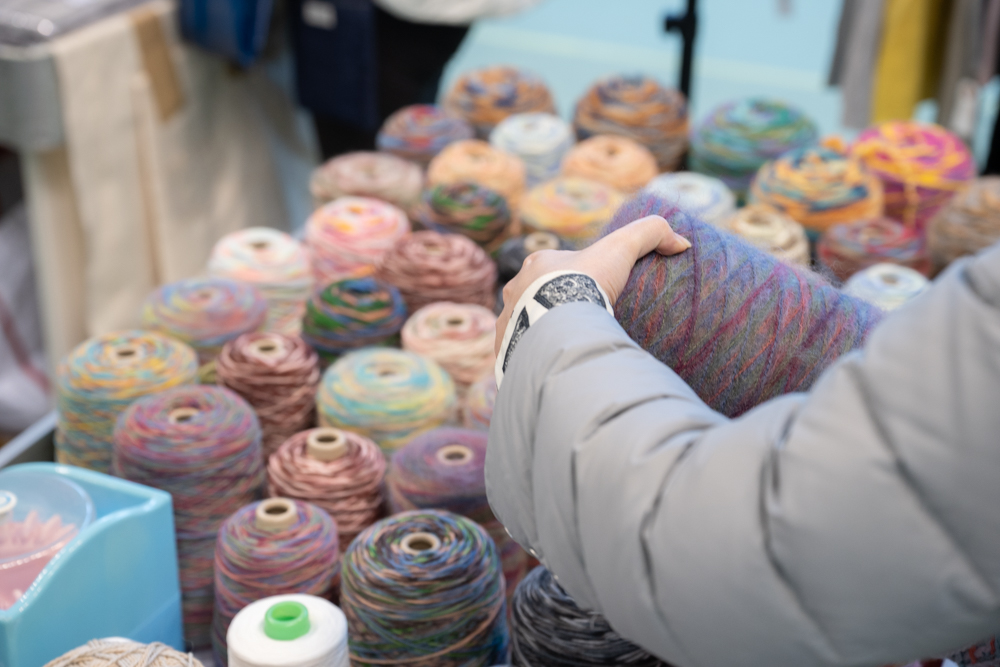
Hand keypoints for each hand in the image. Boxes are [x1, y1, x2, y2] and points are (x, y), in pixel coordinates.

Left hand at [495, 215, 690, 354]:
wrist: (560, 321)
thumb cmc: (586, 282)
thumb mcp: (622, 248)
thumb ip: (651, 234)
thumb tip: (681, 242)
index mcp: (536, 265)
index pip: (554, 270)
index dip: (573, 280)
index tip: (591, 296)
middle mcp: (514, 290)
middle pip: (535, 299)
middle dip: (552, 310)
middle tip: (578, 327)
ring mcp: (507, 321)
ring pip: (523, 327)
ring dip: (539, 336)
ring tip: (564, 352)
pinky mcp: (506, 349)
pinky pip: (515, 354)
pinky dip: (529, 359)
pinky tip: (547, 369)